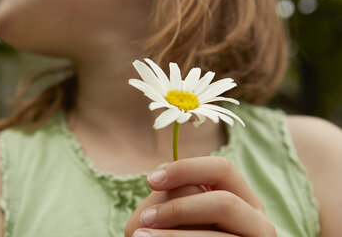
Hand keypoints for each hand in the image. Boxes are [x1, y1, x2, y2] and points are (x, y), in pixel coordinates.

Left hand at [126, 156, 275, 236]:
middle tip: (146, 218)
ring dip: (173, 236)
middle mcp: (257, 221)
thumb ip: (178, 192)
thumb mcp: (178, 209)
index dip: (185, 169)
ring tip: (141, 236)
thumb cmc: (176, 232)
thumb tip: (165, 180)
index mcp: (242, 198)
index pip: (222, 169)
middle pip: (224, 203)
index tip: (151, 180)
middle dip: (180, 209)